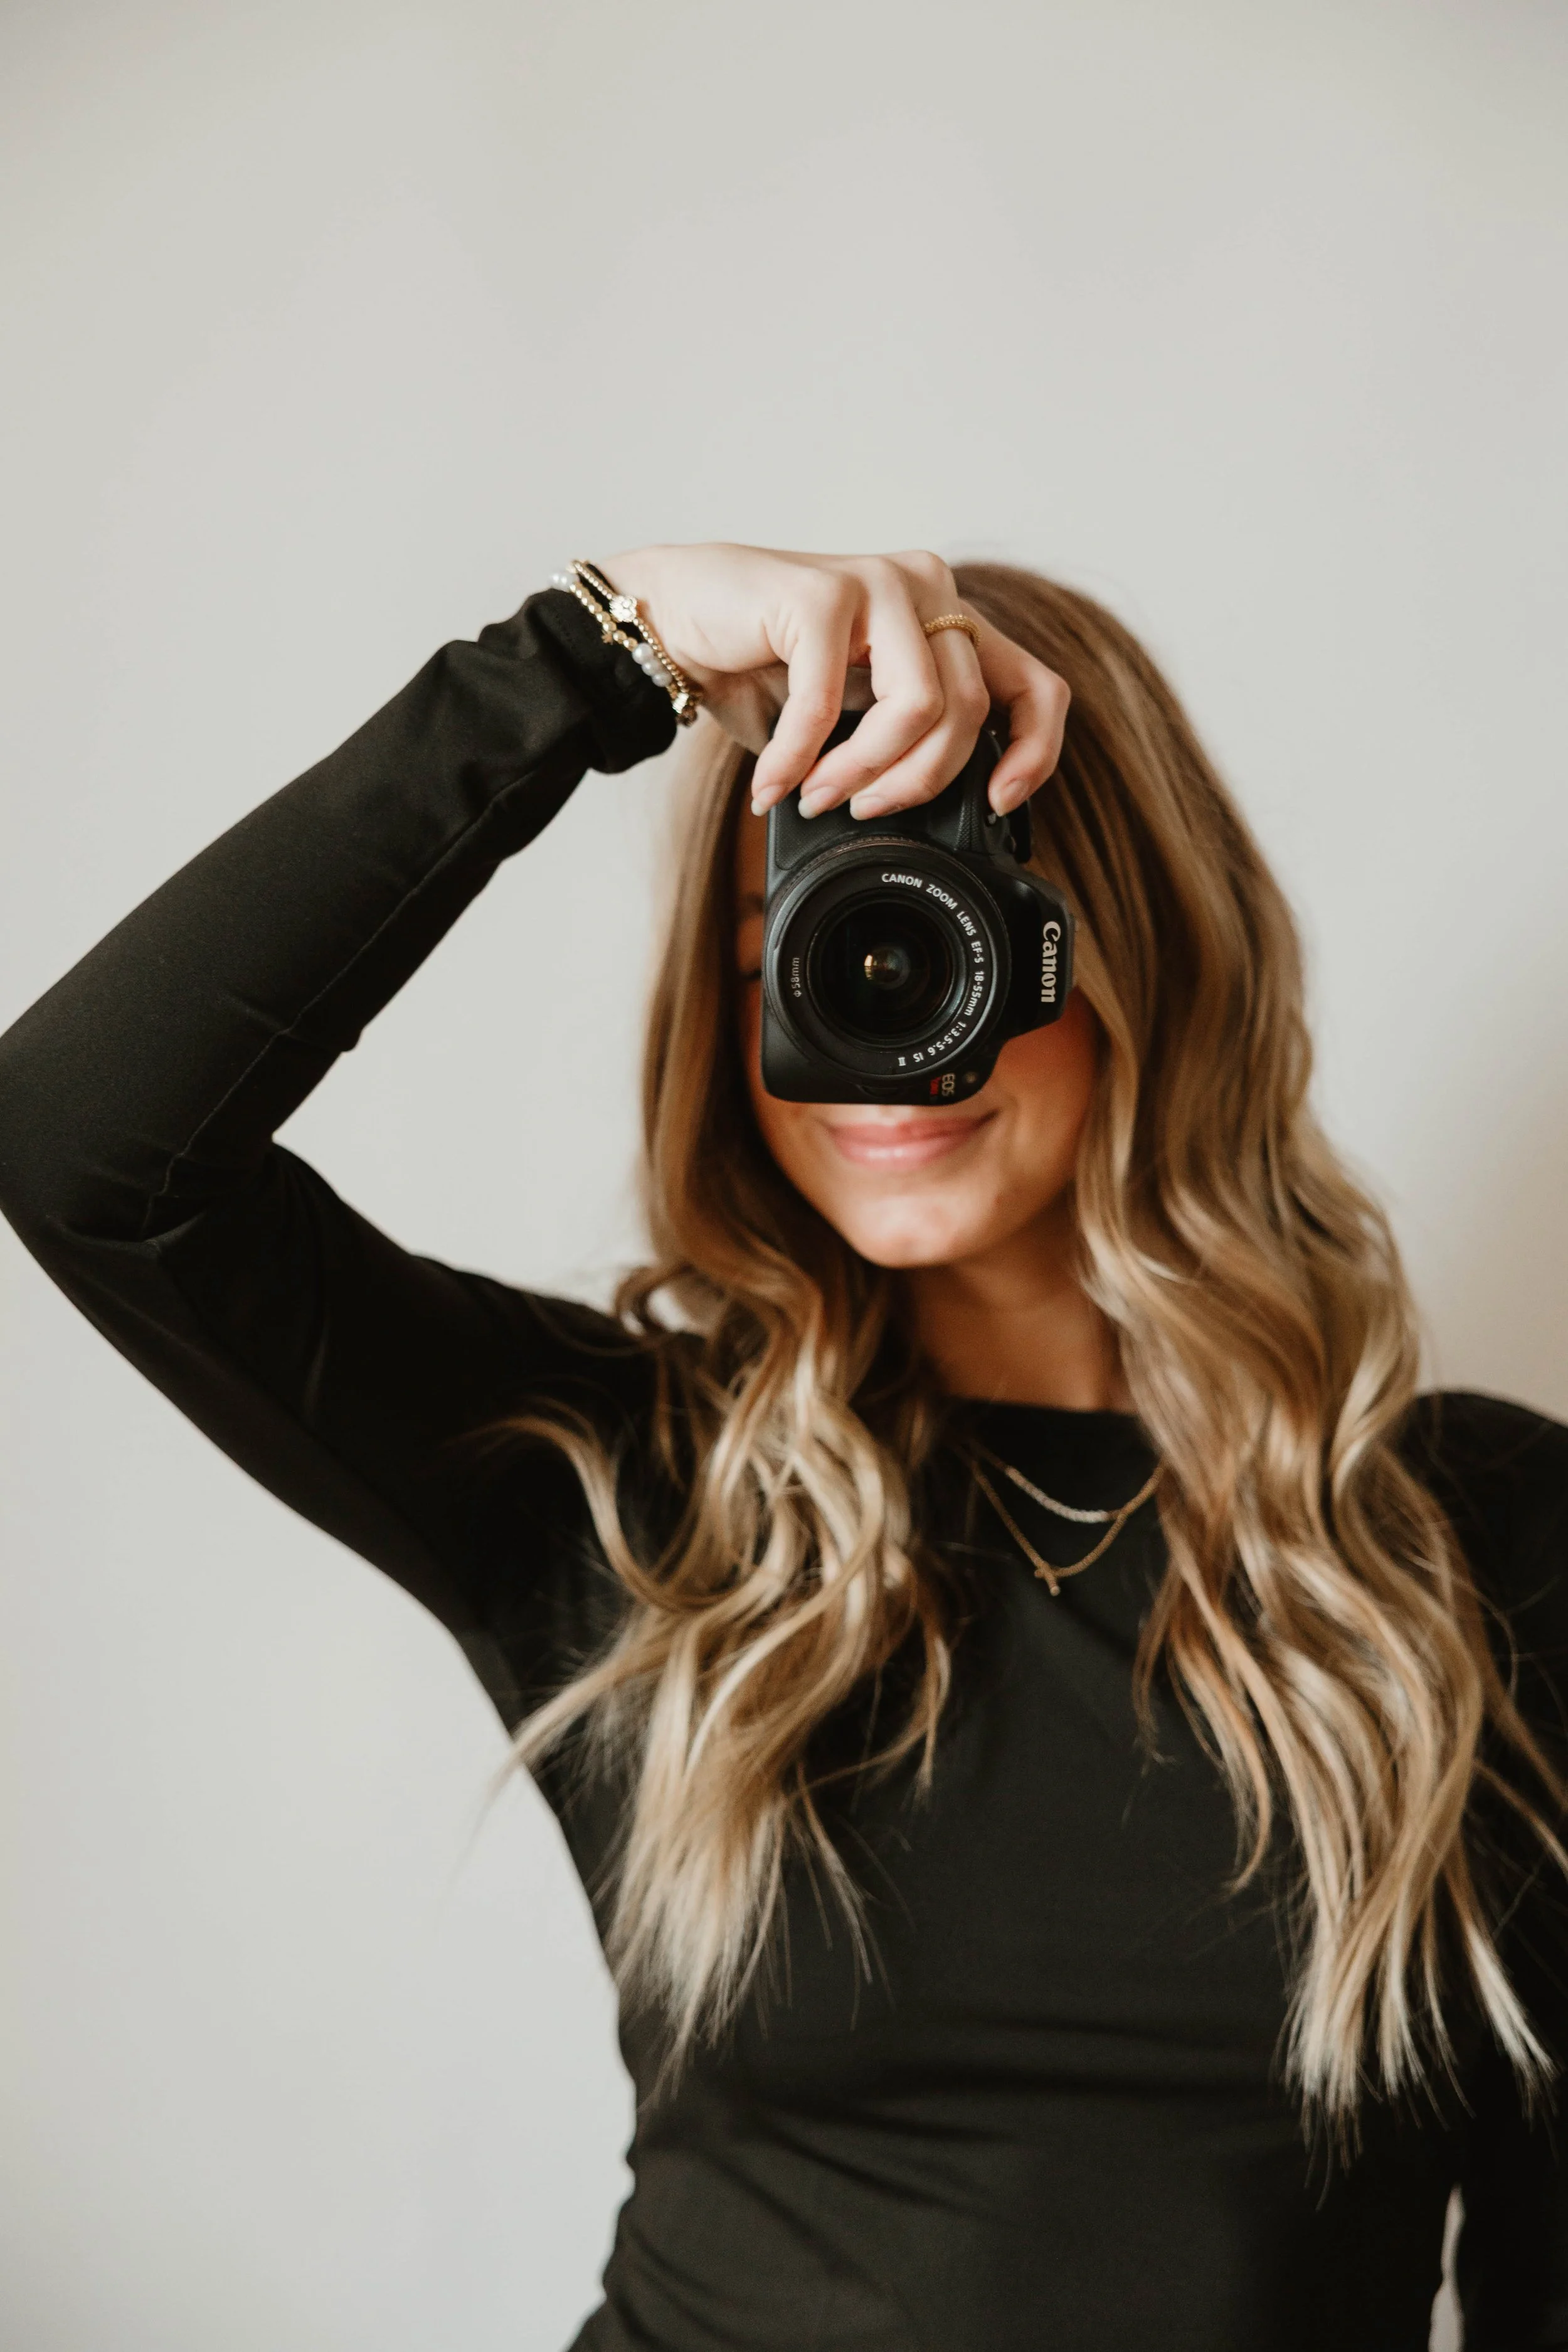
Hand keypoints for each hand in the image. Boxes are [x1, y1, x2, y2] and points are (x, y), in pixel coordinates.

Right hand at [594, 544, 1069, 818]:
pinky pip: (830, 704)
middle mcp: (927, 589)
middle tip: (860, 809)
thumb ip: (898, 742)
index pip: (1034, 685)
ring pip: (920, 707)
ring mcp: (880, 583)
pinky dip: (797, 760)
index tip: (998, 804)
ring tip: (815, 796)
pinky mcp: (824, 593)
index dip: (1034, 753)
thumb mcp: (851, 714)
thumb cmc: (759, 666)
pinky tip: (772, 783)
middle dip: (915, 782)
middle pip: (971, 711)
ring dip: (863, 772)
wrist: (671, 615)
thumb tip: (931, 814)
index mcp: (946, 618)